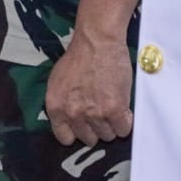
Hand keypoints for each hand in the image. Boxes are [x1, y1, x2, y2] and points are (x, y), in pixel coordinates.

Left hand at [45, 30, 133, 146]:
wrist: (97, 41)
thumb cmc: (78, 57)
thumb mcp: (58, 82)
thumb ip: (62, 103)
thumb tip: (70, 120)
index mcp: (55, 107)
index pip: (65, 138)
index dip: (77, 132)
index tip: (85, 125)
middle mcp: (73, 113)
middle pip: (89, 139)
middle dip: (96, 128)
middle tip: (101, 112)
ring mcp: (94, 114)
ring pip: (107, 135)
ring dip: (111, 124)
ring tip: (112, 107)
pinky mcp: (114, 110)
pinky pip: (123, 130)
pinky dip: (125, 122)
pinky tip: (123, 109)